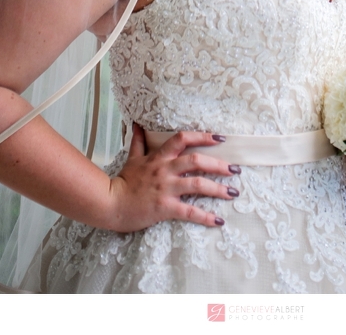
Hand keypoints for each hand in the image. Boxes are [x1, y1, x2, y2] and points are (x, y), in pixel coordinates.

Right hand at [106, 124, 240, 231]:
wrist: (110, 204)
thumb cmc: (123, 182)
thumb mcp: (133, 158)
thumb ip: (139, 141)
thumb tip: (137, 123)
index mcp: (159, 157)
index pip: (183, 139)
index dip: (203, 136)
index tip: (221, 138)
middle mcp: (165, 170)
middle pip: (196, 161)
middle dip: (219, 164)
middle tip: (236, 169)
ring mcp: (166, 188)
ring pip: (197, 185)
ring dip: (218, 189)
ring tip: (233, 192)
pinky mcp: (165, 207)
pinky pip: (189, 211)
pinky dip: (205, 216)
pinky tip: (218, 221)